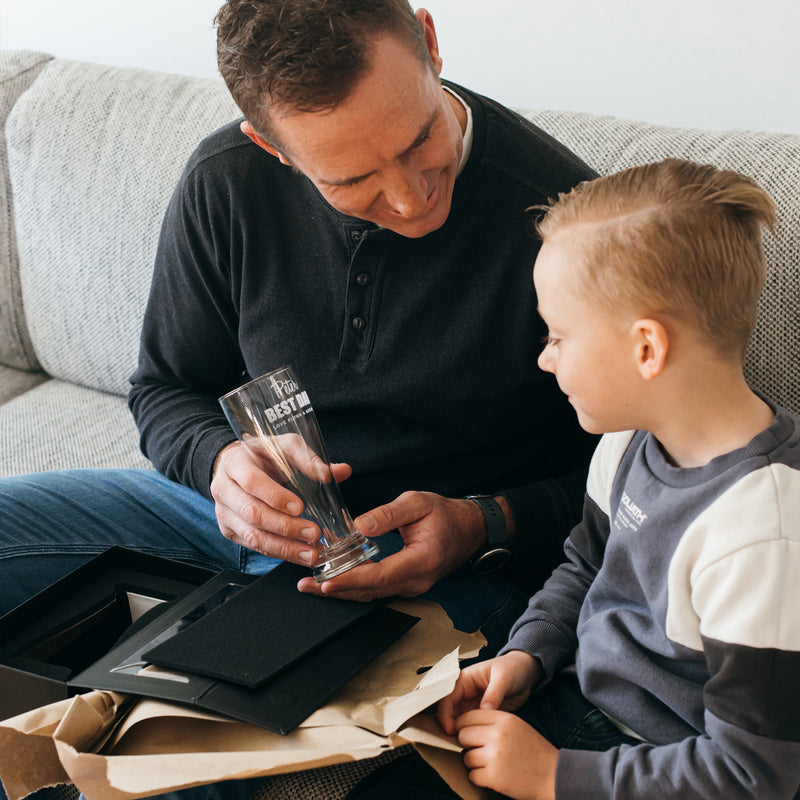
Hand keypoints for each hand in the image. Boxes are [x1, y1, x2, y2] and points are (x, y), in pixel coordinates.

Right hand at [210, 441, 351, 565]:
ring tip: (311, 552)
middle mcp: (224, 489)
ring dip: (284, 547)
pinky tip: (299, 555)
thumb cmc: (262, 455)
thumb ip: (309, 459)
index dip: (275, 496)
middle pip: (253, 513)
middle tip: (313, 532)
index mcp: (235, 462)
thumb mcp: (283, 446)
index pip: (252, 481)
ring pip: (252, 535)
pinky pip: (254, 546)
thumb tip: (340, 472)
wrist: (234, 467)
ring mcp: (224, 513)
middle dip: (286, 527)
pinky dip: (279, 553)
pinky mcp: (230, 530)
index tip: (300, 507)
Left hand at [295, 490, 491, 601]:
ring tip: (313, 586)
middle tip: (306, 586)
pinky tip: (336, 582)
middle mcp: (416, 581)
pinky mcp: (407, 584)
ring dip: (342, 591)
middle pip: (370, 592)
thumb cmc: (445, 513)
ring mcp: (413, 586)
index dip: (350, 580)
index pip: (379, 576)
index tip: (325, 581)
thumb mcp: (417, 503)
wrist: (470, 528)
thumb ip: (388, 514)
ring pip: (372, 594)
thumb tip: (359, 526)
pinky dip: (355, 587)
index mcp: (420, 561)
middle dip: (336, 590)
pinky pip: (378, 590)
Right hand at [438, 650, 540, 734]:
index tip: (450, 729)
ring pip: (459, 720)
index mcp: (465, 679)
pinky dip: (471, 734)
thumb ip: (493, 693)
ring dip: (459, 732)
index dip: (445, 713)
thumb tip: (484, 710)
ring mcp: (473, 704)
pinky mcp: (482, 714)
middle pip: (449, 711)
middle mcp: (465, 692)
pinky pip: (472, 725)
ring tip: (463, 747)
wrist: (526, 673)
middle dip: (449, 726)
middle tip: (455, 743)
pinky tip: (475, 744)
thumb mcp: (503, 677)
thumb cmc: (512, 668)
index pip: (447, 697)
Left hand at [455, 709, 557, 799]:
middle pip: (463, 735)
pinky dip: (479, 778)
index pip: (469, 717)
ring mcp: (495, 756)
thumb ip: (493, 722)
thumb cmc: (534, 751)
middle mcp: (498, 735)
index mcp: (504, 720)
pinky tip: (493, 776)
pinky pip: (473, 775)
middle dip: (468, 745)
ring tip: (490, 765)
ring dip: (474, 764)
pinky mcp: (494, 777)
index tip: (466, 734)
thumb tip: (464, 725)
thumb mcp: (516, 726)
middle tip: (480, 751)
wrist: (552, 776)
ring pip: (466, 757)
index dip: (463, 726)